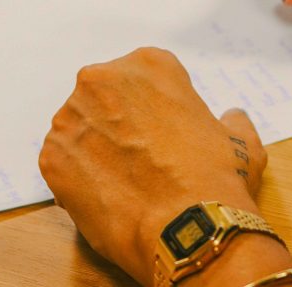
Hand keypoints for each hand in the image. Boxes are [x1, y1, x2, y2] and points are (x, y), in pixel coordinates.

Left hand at [38, 47, 268, 285]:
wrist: (188, 226)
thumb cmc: (216, 176)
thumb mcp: (240, 138)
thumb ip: (230, 120)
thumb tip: (232, 118)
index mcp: (149, 64)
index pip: (144, 78)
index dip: (154, 107)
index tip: (163, 130)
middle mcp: (103, 80)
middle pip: (105, 96)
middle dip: (119, 121)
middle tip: (142, 155)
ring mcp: (71, 117)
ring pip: (80, 127)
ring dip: (96, 147)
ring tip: (125, 179)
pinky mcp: (51, 156)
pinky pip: (63, 162)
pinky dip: (79, 178)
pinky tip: (108, 195)